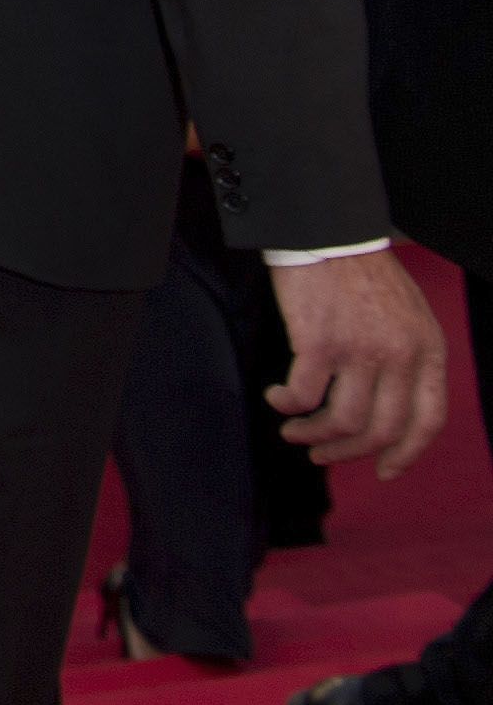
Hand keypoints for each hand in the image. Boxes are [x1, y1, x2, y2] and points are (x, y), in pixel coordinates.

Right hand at [270, 251, 450, 476]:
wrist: (328, 234)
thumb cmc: (362, 273)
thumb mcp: (409, 317)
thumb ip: (409, 360)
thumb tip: (390, 407)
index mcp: (428, 351)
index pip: (428, 421)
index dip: (407, 454)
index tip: (384, 470)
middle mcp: (400, 356)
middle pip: (381, 430)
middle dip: (348, 452)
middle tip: (322, 454)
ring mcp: (360, 351)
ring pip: (341, 421)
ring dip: (313, 435)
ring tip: (293, 432)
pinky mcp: (319, 343)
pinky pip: (302, 395)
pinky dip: (286, 404)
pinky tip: (276, 398)